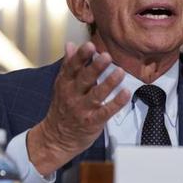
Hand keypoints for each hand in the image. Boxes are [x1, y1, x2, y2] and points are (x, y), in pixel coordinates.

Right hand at [28, 42, 130, 175]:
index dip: (81, 56)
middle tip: (107, 56)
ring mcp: (83, 109)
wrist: (56, 138)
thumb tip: (70, 44)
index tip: (90, 45)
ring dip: (109, 83)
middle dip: (96, 67)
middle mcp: (73, 95)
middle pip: (85, 79)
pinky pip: (106, 111)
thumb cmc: (63, 108)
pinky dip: (116, 103)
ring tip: (120, 72)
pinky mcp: (93, 121)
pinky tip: (126, 93)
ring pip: (97, 94)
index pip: (72, 67)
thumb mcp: (62, 85)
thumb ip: (69, 65)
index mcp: (65, 84)